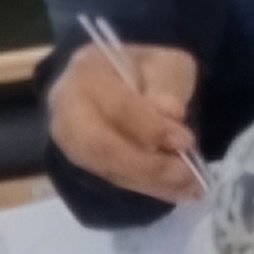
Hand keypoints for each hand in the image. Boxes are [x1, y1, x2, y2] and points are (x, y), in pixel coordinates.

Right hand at [49, 39, 204, 202]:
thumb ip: (167, 85)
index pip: (116, 105)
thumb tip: (170, 112)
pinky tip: (174, 190)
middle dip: (143, 164)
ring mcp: (67, 136)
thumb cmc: (146, 70)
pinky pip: (108, 178)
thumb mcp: (166, 63)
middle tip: (184, 173)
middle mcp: (66, 105)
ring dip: (146, 181)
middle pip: (97, 144)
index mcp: (88, 69)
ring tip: (187, 187)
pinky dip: (143, 186)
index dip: (150, 128)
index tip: (185, 141)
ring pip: (102, 167)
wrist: (122, 82)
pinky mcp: (79, 160)